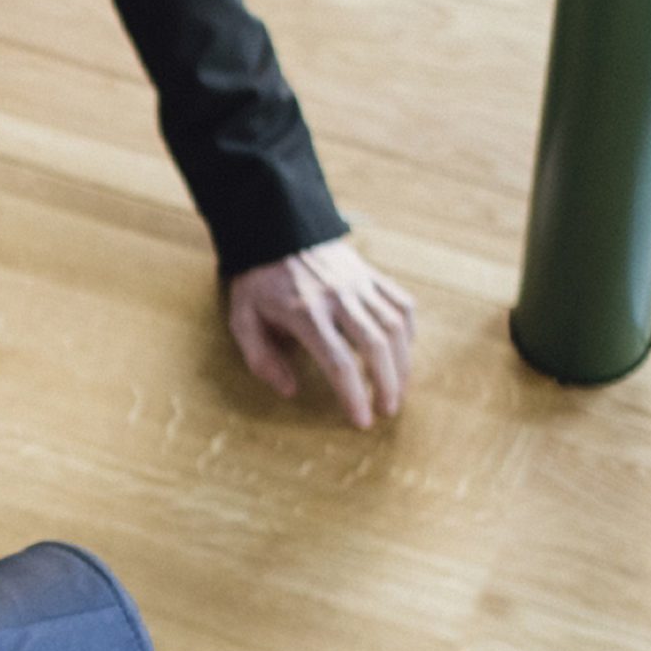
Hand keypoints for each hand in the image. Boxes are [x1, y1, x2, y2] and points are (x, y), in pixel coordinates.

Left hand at [225, 239, 414, 428]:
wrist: (275, 229)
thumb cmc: (258, 281)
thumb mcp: (243, 318)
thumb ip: (261, 358)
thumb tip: (290, 390)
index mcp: (304, 311)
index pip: (338, 362)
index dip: (353, 396)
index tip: (362, 421)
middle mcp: (337, 297)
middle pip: (376, 346)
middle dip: (387, 384)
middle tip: (387, 411)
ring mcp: (358, 283)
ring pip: (394, 326)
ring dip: (402, 364)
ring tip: (398, 391)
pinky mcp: (371, 274)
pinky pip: (400, 304)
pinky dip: (407, 332)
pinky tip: (402, 354)